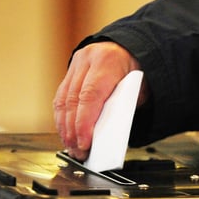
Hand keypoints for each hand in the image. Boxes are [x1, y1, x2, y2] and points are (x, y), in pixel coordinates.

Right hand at [53, 41, 147, 159]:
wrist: (130, 48)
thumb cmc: (136, 71)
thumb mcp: (138, 89)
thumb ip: (123, 108)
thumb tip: (107, 135)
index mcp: (108, 62)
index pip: (90, 96)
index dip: (84, 123)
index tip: (84, 143)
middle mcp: (88, 60)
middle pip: (73, 100)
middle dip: (73, 130)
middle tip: (78, 151)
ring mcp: (76, 64)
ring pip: (62, 100)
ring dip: (65, 127)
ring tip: (71, 146)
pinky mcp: (70, 71)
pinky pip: (61, 97)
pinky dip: (62, 118)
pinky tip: (66, 132)